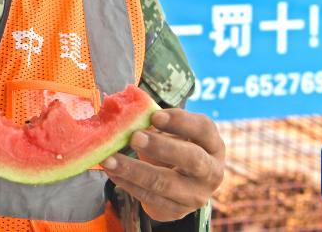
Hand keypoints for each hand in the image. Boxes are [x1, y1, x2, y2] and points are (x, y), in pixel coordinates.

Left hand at [102, 108, 224, 222]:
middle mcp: (211, 172)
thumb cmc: (176, 147)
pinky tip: (112, 172)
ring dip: (134, 171)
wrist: (182, 183)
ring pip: (165, 184)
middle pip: (192, 159)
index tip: (154, 115)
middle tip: (134, 137)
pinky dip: (127, 184)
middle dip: (161, 147)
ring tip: (109, 159)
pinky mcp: (177, 211)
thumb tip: (127, 110)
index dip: (180, 121)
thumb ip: (155, 120)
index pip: (203, 129)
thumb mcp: (172, 132)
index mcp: (213, 145)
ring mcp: (196, 195)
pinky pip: (150, 199)